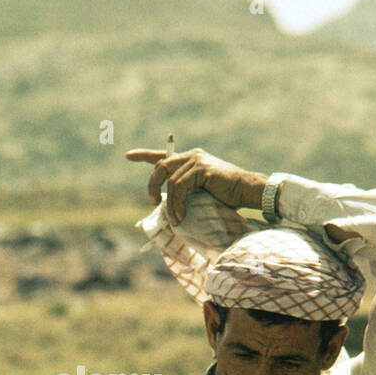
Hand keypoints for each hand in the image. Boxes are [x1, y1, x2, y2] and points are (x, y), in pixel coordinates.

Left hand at [126, 147, 265, 224]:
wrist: (247, 191)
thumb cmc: (227, 197)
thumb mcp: (200, 193)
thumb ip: (185, 192)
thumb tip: (165, 205)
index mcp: (191, 160)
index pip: (164, 155)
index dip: (144, 155)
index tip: (128, 155)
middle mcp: (192, 156)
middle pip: (161, 167)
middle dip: (152, 185)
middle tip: (151, 203)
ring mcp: (196, 160)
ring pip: (170, 181)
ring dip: (169, 203)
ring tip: (175, 219)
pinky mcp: (201, 168)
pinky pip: (179, 186)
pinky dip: (177, 203)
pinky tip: (181, 215)